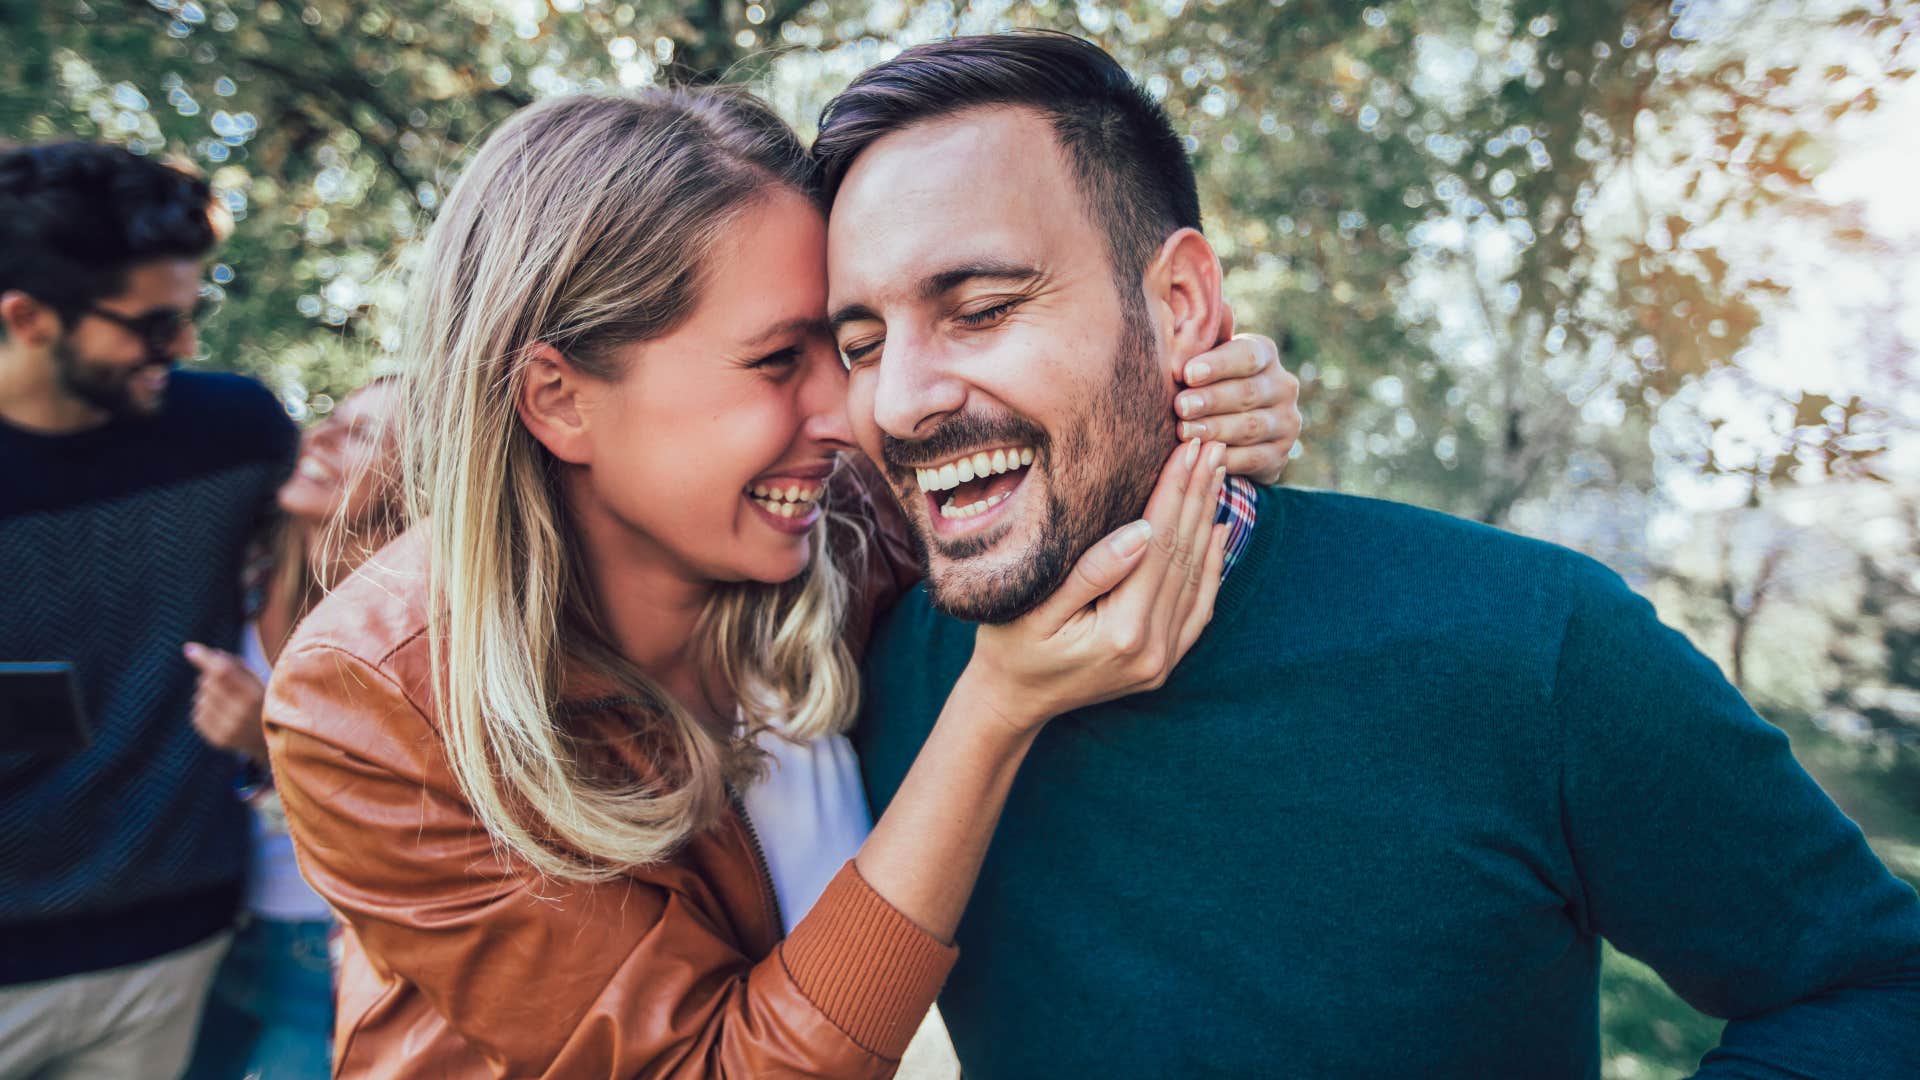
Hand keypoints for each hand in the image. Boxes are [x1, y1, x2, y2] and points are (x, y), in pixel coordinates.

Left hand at [183, 642, 268, 763]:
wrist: (273, 741)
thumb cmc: (266, 704)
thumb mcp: (261, 682)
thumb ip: (237, 666)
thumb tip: (208, 653)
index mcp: (255, 696)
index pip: (223, 672)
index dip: (205, 658)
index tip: (190, 648)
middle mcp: (240, 714)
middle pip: (208, 683)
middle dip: (211, 676)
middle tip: (227, 683)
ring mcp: (227, 730)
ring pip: (199, 699)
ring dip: (207, 695)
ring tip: (227, 702)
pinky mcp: (217, 740)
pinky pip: (197, 715)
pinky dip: (205, 710)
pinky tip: (221, 714)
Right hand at [961, 438, 1228, 733]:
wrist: (1010, 701)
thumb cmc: (1010, 648)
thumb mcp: (1036, 607)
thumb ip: (1092, 572)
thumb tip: (1142, 531)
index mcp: (1123, 632)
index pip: (1159, 546)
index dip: (1175, 492)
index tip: (1188, 449)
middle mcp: (1153, 649)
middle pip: (1184, 556)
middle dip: (1197, 496)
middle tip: (1212, 446)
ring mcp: (1163, 659)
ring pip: (1197, 578)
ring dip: (1207, 521)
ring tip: (1216, 474)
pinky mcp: (1164, 662)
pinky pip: (1198, 608)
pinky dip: (1210, 566)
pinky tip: (1215, 530)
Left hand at [1173, 311, 1300, 484]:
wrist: (1234, 433)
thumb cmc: (1210, 383)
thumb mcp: (1207, 358)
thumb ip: (1206, 336)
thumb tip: (1210, 305)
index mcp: (1265, 354)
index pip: (1248, 356)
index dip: (1218, 365)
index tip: (1187, 373)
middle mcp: (1283, 386)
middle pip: (1247, 393)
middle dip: (1210, 400)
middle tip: (1180, 406)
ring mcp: (1286, 422)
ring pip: (1250, 427)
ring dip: (1215, 429)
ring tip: (1184, 432)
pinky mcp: (1280, 455)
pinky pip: (1253, 459)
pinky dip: (1225, 458)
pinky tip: (1202, 456)